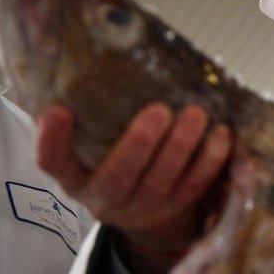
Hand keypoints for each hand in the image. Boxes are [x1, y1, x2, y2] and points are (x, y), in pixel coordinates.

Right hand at [37, 103, 231, 273]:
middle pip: (117, 179)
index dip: (52, 141)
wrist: (140, 205)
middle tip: (159, 109)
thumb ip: (88, 116)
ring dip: (181, 149)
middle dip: (139, 144)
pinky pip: (193, 188)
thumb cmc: (112, 157)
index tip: (58, 110)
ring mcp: (139, 211)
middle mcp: (102, 200)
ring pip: (160, 185)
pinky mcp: (173, 211)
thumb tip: (83, 62)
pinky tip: (221, 135)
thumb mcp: (93, 142)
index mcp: (74, 177)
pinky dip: (209, 162)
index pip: (53, 163)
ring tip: (197, 115)